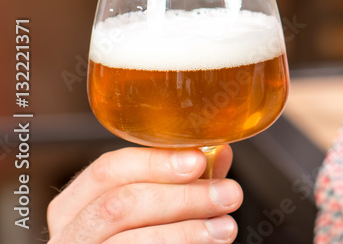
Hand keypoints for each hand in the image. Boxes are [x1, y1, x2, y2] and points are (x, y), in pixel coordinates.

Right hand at [47, 146, 242, 242]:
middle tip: (228, 195)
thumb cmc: (141, 239)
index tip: (199, 161)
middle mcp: (69, 235)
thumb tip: (219, 152)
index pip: (107, 170)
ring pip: (129, 241)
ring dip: (186, 232)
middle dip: (181, 198)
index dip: (155, 162)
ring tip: (225, 228)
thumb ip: (184, 184)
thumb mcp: (157, 210)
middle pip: (119, 205)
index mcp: (75, 206)